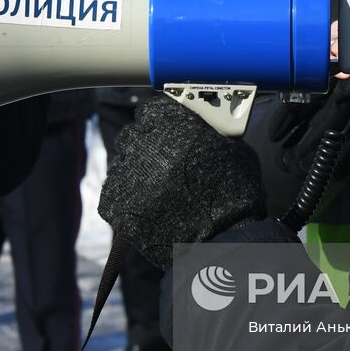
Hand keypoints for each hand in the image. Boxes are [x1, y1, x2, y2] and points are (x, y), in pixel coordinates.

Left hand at [98, 95, 267, 269]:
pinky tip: (148, 208)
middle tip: (165, 164)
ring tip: (160, 192)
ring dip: (137, 173)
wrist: (224, 240)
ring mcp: (127, 173)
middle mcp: (144, 141)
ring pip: (123, 164)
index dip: (161, 122)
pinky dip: (127, 200)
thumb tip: (202, 129)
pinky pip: (113, 194)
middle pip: (134, 135)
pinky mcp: (116, 204)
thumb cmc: (235, 193)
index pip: (152, 110)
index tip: (167, 132)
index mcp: (172, 121)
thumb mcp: (232, 146)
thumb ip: (208, 131)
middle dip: (147, 147)